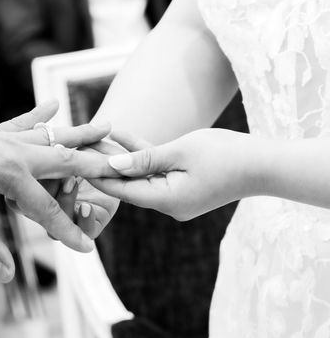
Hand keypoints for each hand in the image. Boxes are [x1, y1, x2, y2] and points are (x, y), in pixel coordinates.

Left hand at [0, 101, 118, 281]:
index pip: (46, 209)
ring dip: (79, 134)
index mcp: (9, 175)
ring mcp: (6, 139)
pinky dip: (40, 114)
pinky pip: (24, 121)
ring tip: (108, 127)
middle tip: (124, 169)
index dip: (66, 233)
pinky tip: (55, 103)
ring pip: (52, 136)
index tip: (87, 250)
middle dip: (96, 168)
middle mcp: (15, 153)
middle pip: (64, 162)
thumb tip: (6, 276)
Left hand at [91, 129, 262, 220]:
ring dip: (119, 155)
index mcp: (166, 201)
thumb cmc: (227, 156)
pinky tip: (118, 134)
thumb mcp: (181, 152)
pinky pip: (155, 169)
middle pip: (127, 182)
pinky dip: (140, 154)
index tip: (72, 161)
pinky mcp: (181, 185)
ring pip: (139, 173)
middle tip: (76, 145)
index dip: (96, 174)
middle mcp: (167, 203)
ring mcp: (174, 196)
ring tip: (91, 136)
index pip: (121, 189)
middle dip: (103, 162)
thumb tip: (111, 164)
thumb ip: (144, 159)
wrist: (265, 164)